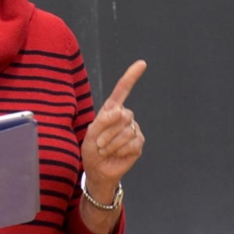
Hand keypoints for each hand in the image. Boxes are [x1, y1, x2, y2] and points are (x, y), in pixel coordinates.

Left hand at [80, 60, 145, 196]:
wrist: (98, 170)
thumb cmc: (92, 149)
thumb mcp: (91, 133)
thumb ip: (103, 121)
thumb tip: (118, 111)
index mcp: (112, 109)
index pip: (122, 90)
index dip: (131, 76)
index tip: (142, 64)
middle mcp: (125, 116)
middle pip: (122, 116)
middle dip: (107, 132)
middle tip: (99, 144)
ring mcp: (134, 129)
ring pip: (127, 131)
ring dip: (112, 144)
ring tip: (105, 150)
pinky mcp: (139, 143)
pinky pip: (132, 144)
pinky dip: (120, 151)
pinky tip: (116, 155)